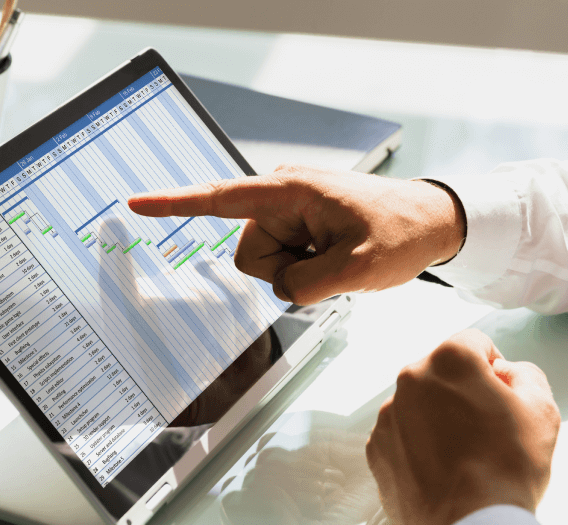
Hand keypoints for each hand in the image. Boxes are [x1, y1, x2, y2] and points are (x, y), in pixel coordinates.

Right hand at [126, 164, 464, 304]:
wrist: (432, 222)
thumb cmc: (400, 231)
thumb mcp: (359, 268)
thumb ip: (306, 286)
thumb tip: (280, 290)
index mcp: (289, 191)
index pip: (219, 199)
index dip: (173, 205)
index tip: (135, 204)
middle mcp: (281, 196)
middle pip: (249, 255)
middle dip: (285, 271)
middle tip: (331, 263)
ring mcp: (289, 212)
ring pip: (265, 265)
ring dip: (299, 272)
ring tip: (337, 258)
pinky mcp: (297, 225)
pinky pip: (282, 262)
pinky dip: (306, 269)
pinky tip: (334, 258)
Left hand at [365, 329, 560, 524]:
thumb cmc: (507, 469)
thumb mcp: (541, 410)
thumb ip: (525, 375)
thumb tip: (505, 374)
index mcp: (449, 360)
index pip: (474, 344)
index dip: (494, 369)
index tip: (501, 395)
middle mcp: (410, 380)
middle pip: (442, 374)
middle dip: (463, 393)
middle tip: (486, 430)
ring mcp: (388, 416)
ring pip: (419, 405)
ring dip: (438, 419)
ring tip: (465, 457)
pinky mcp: (376, 449)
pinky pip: (401, 435)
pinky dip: (418, 446)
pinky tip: (442, 471)